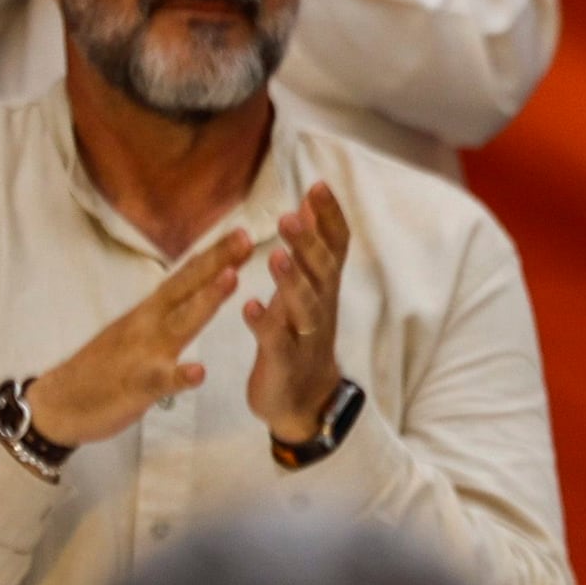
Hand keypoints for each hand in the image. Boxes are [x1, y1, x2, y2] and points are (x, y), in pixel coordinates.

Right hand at [25, 230, 250, 449]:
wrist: (58, 403)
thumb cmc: (104, 368)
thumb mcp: (138, 332)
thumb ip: (166, 313)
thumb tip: (193, 291)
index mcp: (150, 312)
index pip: (185, 277)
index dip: (213, 255)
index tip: (243, 231)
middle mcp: (147, 324)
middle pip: (186, 287)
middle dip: (217, 262)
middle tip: (247, 237)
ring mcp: (142, 353)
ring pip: (179, 324)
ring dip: (205, 300)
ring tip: (233, 278)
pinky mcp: (136, 386)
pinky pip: (160, 380)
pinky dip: (180, 375)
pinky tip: (200, 370)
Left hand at [239, 180, 353, 447]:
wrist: (304, 400)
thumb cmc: (301, 335)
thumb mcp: (310, 287)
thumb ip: (311, 248)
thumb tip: (312, 203)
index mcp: (323, 286)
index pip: (336, 245)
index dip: (329, 216)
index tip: (318, 184)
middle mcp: (321, 307)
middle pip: (322, 271)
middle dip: (308, 243)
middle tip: (290, 216)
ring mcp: (305, 336)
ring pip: (305, 306)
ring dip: (292, 281)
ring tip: (276, 256)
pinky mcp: (284, 362)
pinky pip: (277, 342)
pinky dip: (264, 323)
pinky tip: (250, 306)